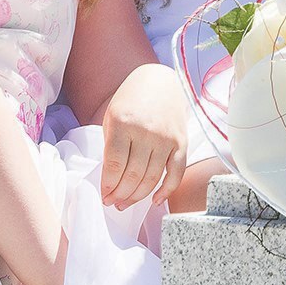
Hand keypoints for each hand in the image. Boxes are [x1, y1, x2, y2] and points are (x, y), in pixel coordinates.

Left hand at [98, 64, 189, 209]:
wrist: (160, 81)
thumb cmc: (131, 100)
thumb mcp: (112, 117)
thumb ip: (111, 146)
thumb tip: (112, 180)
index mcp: (123, 123)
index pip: (114, 164)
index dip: (108, 184)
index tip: (104, 195)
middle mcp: (146, 132)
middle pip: (133, 175)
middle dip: (120, 194)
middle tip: (113, 203)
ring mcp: (166, 138)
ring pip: (152, 178)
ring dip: (137, 196)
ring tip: (126, 203)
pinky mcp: (181, 142)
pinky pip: (176, 173)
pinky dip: (166, 190)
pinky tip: (155, 200)